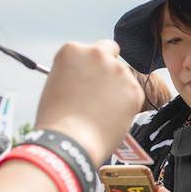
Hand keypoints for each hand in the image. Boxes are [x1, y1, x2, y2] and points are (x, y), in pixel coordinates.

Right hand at [35, 41, 141, 165]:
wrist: (69, 141)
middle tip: (102, 90)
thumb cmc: (56, 119)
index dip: (90, 66)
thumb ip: (75, 74)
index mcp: (73, 50)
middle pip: (111, 53)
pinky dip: (126, 106)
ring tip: (100, 113)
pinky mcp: (134, 89)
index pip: (90, 49)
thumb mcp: (56, 85)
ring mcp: (118, 70)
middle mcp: (97, 54)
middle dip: (108, 67)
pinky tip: (110, 119)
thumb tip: (88, 78)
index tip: (89, 78)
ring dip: (117, 89)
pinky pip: (132, 95)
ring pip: (123, 76)